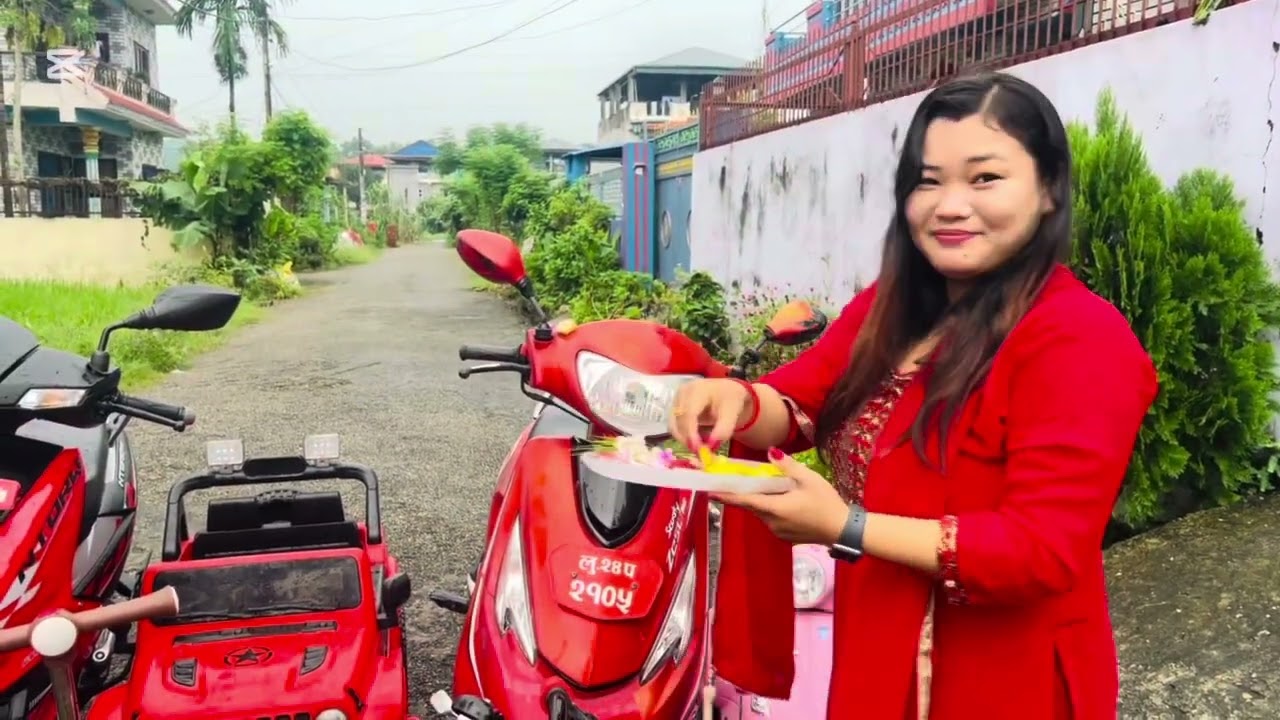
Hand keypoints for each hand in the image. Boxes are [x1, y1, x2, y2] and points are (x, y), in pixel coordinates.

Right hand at [668, 378, 751, 450]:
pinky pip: (674, 426)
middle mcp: (682, 393)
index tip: (698, 449)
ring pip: (673, 425)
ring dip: (684, 439)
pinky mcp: (674, 408)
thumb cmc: (729, 400)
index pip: (689, 413)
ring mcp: (676, 400)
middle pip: (678, 420)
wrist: (727, 392)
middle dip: (688, 439)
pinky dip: (683, 436)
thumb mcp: (733, 412)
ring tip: (700, 447)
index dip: (691, 433)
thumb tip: (711, 446)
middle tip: (701, 453)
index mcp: (698, 389)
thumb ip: (723, 429)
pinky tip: (695, 440)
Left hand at [713, 448, 848, 544]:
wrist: (843, 530)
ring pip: (761, 512)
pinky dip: (769, 508)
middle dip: (742, 493)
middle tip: (734, 479)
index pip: (743, 500)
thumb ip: (787, 466)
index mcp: (774, 508)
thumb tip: (771, 452)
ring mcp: (777, 531)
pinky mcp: (784, 535)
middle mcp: (771, 522)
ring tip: (765, 486)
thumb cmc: (827, 503)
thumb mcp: (809, 479)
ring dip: (759, 500)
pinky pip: (770, 519)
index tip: (709, 489)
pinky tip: (781, 499)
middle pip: (751, 505)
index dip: (725, 494)